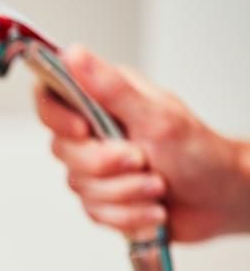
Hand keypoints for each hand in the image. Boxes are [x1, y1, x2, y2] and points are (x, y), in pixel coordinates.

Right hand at [35, 45, 249, 241]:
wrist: (221, 200)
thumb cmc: (199, 153)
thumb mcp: (156, 116)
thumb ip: (110, 88)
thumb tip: (75, 55)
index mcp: (104, 101)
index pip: (51, 97)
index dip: (56, 117)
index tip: (82, 131)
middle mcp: (95, 131)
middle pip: (63, 150)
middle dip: (105, 166)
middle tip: (141, 160)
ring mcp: (96, 167)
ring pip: (80, 186)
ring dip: (125, 193)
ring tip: (156, 186)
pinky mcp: (102, 198)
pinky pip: (94, 212)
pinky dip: (127, 215)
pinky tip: (151, 207)